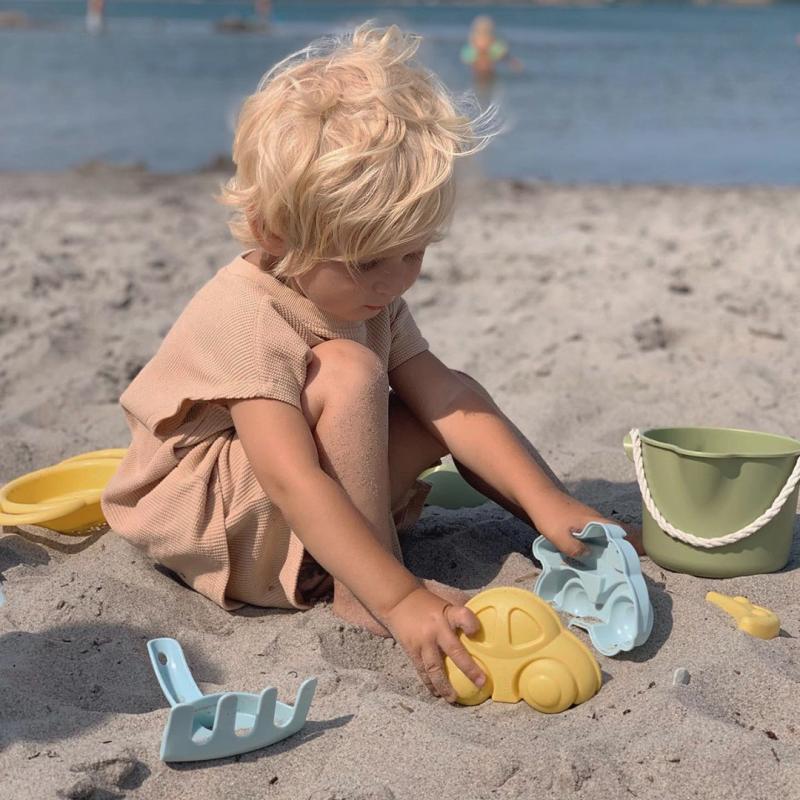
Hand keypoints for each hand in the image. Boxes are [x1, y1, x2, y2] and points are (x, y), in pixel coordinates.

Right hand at [381, 586, 485, 701]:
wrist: (398, 601)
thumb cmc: (427, 603)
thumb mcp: (445, 603)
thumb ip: (460, 613)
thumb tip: (482, 624)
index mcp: (447, 613)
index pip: (463, 616)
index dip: (471, 624)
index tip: (477, 632)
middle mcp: (436, 628)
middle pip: (454, 650)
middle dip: (469, 668)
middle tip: (481, 682)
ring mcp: (423, 641)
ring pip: (435, 668)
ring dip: (445, 685)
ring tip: (453, 698)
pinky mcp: (412, 650)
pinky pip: (422, 670)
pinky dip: (429, 683)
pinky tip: (436, 693)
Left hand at [530, 488, 642, 557]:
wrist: (536, 495)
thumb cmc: (549, 515)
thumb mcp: (560, 537)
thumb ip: (575, 549)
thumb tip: (589, 555)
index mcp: (596, 521)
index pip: (619, 534)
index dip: (624, 547)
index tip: (622, 562)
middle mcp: (595, 518)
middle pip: (610, 535)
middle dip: (610, 550)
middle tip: (607, 568)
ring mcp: (586, 517)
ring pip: (598, 534)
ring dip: (597, 546)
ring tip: (594, 563)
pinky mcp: (578, 518)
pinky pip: (588, 532)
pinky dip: (587, 541)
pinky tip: (580, 551)